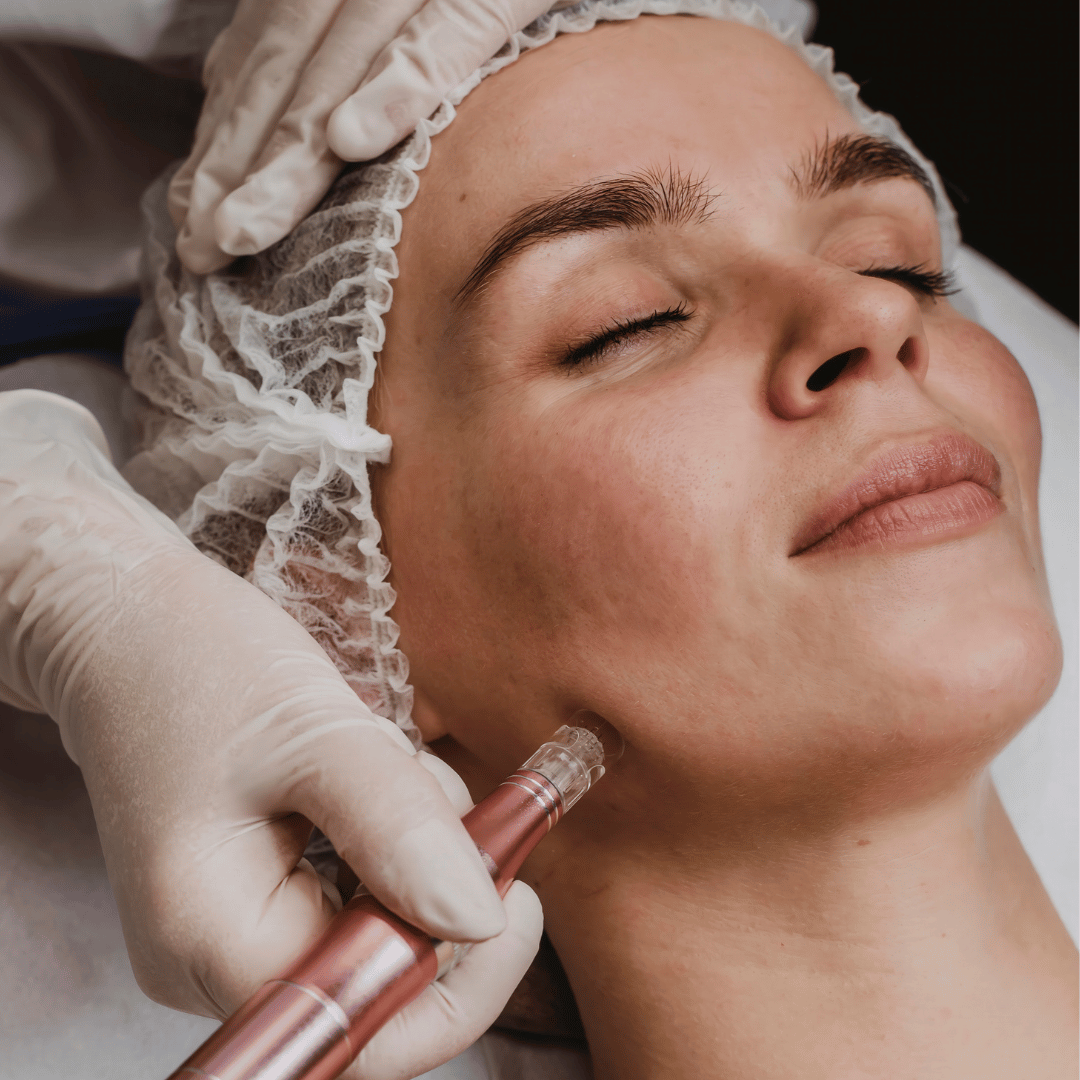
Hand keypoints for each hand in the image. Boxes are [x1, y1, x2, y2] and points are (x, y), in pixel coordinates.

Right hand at [0, 389, 542, 1074]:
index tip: (516, 895)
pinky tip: (372, 773)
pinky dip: (387, 844)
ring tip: (397, 765)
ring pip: (370, 936)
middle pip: (372, 990)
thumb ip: (398, 829)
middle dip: (442, 904)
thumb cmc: (200, 662)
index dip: (460, 982)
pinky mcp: (251, 895)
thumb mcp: (315, 734)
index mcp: (208, 941)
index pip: (360, 1028)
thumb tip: (480, 921)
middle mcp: (209, 962)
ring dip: (417, 860)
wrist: (128, 626)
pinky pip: (348, 898)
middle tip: (469, 812)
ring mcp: (227, 933)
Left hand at [169, 0, 558, 272]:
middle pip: (290, 61)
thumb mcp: (418, 10)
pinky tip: (353, 139)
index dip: (227, 132)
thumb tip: (293, 115)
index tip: (193, 207)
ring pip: (345, 54)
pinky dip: (398, 84)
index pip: (266, 50)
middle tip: (205, 245)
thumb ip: (352, 45)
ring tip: (251, 224)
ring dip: (295, 146)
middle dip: (242, 160)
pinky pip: (449, 31)